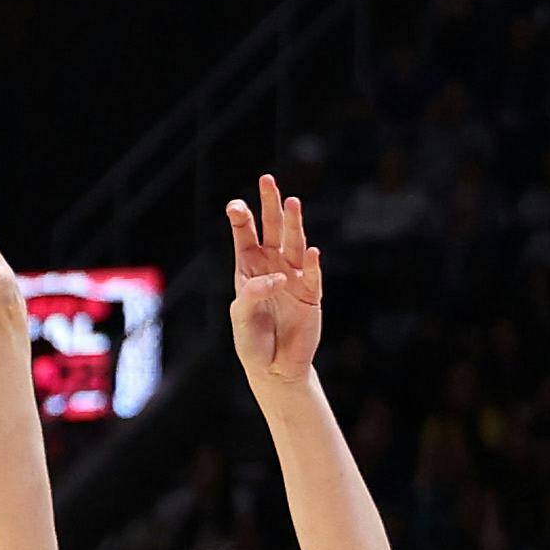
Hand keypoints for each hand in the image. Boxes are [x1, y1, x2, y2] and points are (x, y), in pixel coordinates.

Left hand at [225, 171, 324, 381]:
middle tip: (267, 180)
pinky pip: (313, 275)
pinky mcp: (312, 295)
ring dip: (294, 224)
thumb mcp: (242, 318)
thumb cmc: (252, 343)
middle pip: (272, 230)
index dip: (241, 219)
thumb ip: (253, 295)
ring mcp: (294, 278)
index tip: (235, 206)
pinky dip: (313, 265)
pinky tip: (313, 251)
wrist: (275, 369)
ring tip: (292, 202)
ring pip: (295, 245)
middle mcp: (273, 267)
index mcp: (249, 269)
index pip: (244, 236)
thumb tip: (278, 277)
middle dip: (270, 206)